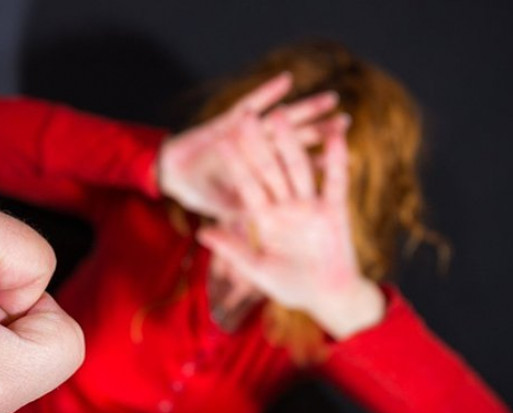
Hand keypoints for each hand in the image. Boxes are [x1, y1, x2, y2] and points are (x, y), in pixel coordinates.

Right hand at [158, 72, 337, 218]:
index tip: (343, 161)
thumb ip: (234, 229)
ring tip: (331, 97)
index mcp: (257, 180)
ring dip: (303, 110)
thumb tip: (260, 233)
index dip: (317, 167)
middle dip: (318, 133)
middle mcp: (255, 157)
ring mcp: (240, 137)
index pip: (293, 174)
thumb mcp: (217, 209)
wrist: (167, 172)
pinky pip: (248, 104)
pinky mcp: (223, 122)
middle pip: (294, 145)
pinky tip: (287, 79)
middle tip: (345, 120)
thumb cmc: (193, 194)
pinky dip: (266, 93)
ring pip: (277, 123)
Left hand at [197, 116, 383, 339]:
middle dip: (257, 144)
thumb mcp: (258, 269)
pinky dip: (336, 159)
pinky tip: (334, 136)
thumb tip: (202, 233)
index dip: (234, 164)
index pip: (246, 185)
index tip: (220, 141)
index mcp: (265, 218)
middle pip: (269, 169)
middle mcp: (286, 206)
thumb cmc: (292, 286)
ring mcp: (310, 205)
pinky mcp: (335, 209)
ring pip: (298, 168)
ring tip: (281, 116)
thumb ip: (233, 249)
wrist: (327, 297)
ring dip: (290, 143)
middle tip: (245, 116)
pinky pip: (335, 180)